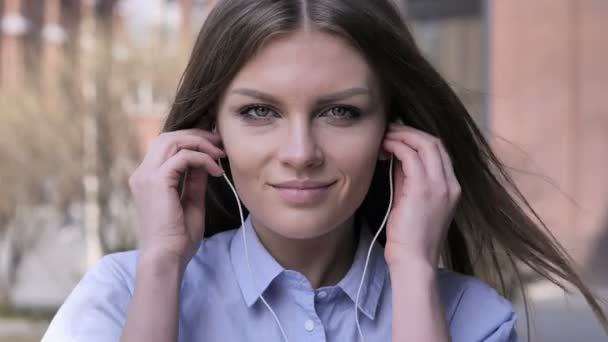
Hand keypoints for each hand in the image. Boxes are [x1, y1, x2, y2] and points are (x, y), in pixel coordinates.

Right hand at [128, 129, 224, 264]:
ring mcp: (146, 176)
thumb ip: (195, 180)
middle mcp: (142, 173)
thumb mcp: (191, 202)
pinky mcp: (156, 181)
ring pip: (173, 141)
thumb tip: (205, 160)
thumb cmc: (179, 238)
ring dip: (200, 144)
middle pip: (168, 137)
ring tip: (220, 154)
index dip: (191, 141)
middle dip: (197, 136)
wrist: (167, 257)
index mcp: (147, 178)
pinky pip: (183, 157)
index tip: (215, 148)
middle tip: (220, 143)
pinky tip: (216, 171)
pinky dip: (203, 159)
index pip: (166, 146)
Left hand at [382, 123, 460, 267]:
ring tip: (385, 134)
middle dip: (411, 131)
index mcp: (451, 188)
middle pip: (435, 143)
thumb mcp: (411, 202)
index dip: (418, 138)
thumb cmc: (409, 238)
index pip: (439, 152)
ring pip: (426, 143)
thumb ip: (408, 180)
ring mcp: (440, 185)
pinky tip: (385, 146)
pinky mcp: (424, 189)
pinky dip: (398, 145)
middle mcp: (450, 184)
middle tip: (390, 129)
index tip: (399, 136)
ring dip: (403, 135)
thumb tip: (396, 158)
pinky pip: (411, 155)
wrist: (414, 260)